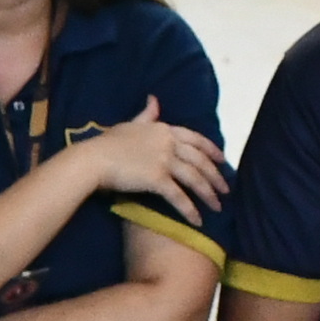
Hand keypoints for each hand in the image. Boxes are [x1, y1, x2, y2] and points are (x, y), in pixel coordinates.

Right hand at [77, 94, 230, 224]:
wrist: (93, 159)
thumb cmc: (106, 143)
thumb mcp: (129, 124)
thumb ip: (146, 115)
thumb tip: (154, 99)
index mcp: (164, 129)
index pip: (196, 139)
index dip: (212, 150)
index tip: (223, 161)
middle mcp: (169, 143)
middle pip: (200, 160)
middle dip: (216, 176)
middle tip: (226, 190)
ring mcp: (164, 160)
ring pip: (194, 178)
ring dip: (209, 194)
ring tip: (218, 207)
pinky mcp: (157, 179)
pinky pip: (178, 196)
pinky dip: (190, 210)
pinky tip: (198, 221)